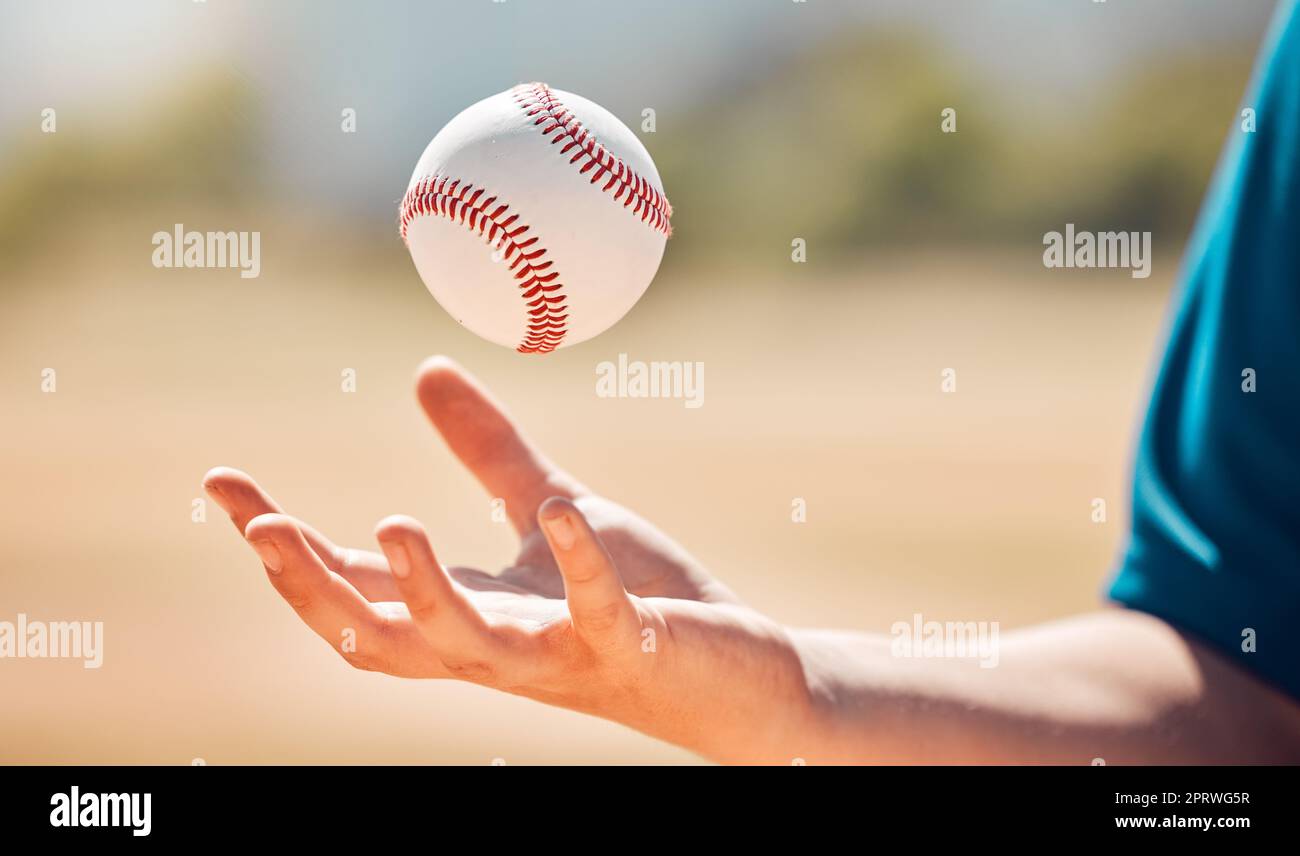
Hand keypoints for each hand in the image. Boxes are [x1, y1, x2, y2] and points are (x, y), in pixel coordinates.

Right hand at [204, 357, 814, 760]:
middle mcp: (498, 648)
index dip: (283, 545)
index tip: (221, 483)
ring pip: (470, 647)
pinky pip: (597, 614)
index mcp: (470, 611)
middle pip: (382, 638)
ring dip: (426, 594)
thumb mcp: (546, 511)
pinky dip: (576, 567)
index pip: (355, 587)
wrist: (731, 669)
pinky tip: (557, 510)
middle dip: (314, 590)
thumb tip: (424, 370)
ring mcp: (561, 656)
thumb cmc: (633, 595)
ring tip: (391, 525)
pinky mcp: (632, 647)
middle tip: (259, 527)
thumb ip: (487, 453)